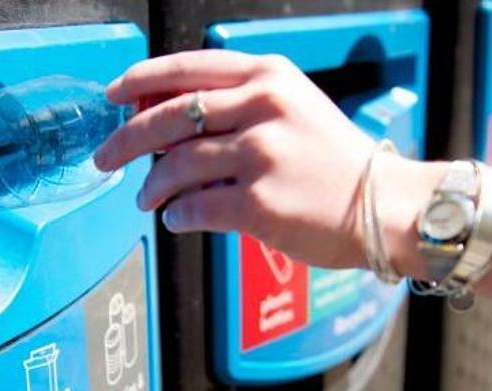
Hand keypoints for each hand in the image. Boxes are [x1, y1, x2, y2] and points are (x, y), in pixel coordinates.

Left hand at [94, 50, 437, 271]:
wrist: (387, 206)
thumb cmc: (335, 163)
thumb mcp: (292, 109)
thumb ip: (237, 105)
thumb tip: (164, 121)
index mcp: (268, 77)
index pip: (186, 69)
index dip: (140, 81)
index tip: (113, 96)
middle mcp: (262, 108)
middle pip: (168, 117)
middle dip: (125, 140)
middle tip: (104, 158)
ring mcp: (261, 155)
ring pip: (175, 167)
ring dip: (151, 187)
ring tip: (146, 200)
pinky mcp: (259, 203)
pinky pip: (194, 208)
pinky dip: (177, 216)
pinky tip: (176, 219)